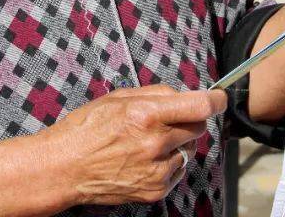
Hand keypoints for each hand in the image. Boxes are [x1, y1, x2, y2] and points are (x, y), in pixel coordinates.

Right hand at [52, 85, 225, 205]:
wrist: (64, 168)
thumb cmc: (86, 129)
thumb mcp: (118, 98)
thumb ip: (156, 94)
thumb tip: (183, 95)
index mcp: (146, 114)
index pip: (199, 107)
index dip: (216, 100)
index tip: (220, 98)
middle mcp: (155, 143)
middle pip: (198, 128)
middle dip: (189, 121)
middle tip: (167, 121)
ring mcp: (156, 170)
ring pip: (188, 151)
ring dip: (177, 144)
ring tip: (147, 143)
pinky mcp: (155, 190)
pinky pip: (177, 171)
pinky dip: (167, 164)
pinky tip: (143, 160)